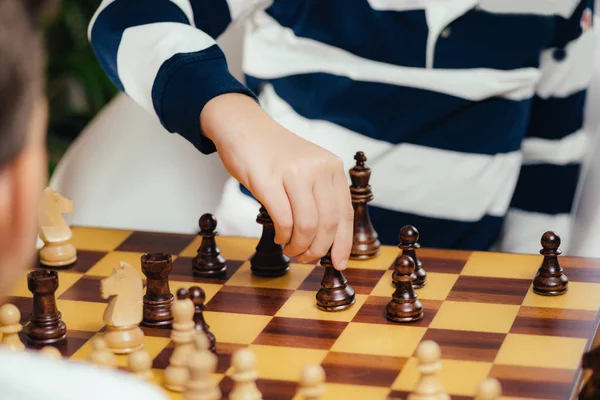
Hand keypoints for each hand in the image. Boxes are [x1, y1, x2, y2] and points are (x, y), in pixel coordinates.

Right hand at [201, 93, 352, 269]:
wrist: (243, 127)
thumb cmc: (274, 154)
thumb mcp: (308, 167)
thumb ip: (320, 194)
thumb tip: (327, 238)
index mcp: (332, 167)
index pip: (345, 213)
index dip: (343, 243)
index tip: (338, 263)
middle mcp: (318, 168)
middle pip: (328, 223)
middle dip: (317, 249)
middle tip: (305, 258)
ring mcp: (293, 173)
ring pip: (307, 226)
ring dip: (299, 246)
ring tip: (290, 249)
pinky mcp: (268, 180)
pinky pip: (283, 220)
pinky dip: (283, 236)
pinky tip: (279, 236)